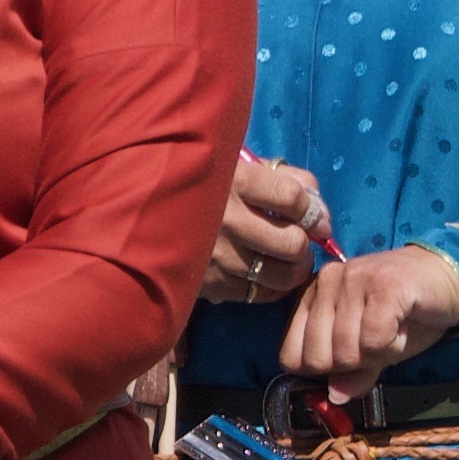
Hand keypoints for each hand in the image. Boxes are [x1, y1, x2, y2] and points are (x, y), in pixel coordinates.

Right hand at [208, 156, 330, 302]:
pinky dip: (273, 287)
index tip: (315, 217)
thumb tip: (318, 206)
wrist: (141, 210)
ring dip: (295, 268)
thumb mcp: (240, 165)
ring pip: (280, 274)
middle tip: (303, 240)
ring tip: (292, 260)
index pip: (292, 198)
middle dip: (305, 243)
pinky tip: (269, 276)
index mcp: (233, 182)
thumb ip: (285, 177)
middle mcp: (224, 221)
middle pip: (292, 243)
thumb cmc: (202, 182)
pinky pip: (258, 294)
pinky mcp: (206, 284)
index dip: (313, 210)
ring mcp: (214, 256)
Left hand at [280, 244, 458, 383]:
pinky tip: (404, 326)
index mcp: (312, 295)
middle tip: (378, 343)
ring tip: (394, 330)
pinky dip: (393, 346)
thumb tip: (335, 398)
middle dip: (352, 364)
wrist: (448, 276)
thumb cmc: (407, 312)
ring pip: (347, 351)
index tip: (353, 355)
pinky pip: (374, 341)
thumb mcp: (373, 348)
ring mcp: (353, 279)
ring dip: (378, 354)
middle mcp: (327, 281)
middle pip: (318, 358)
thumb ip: (351, 372)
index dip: (324, 369)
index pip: (292, 356)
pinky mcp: (383, 285)